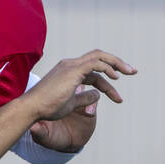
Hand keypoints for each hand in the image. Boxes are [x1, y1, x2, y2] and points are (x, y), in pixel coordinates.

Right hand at [21, 50, 135, 150]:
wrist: (33, 107)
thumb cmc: (47, 107)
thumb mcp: (71, 103)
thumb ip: (84, 98)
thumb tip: (97, 96)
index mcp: (68, 71)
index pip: (93, 72)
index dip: (108, 83)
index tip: (117, 98)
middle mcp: (69, 65)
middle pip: (98, 56)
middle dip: (116, 62)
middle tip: (132, 71)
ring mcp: (70, 66)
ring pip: (99, 56)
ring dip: (117, 63)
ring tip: (130, 72)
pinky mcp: (72, 70)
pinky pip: (96, 63)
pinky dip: (108, 68)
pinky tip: (115, 78)